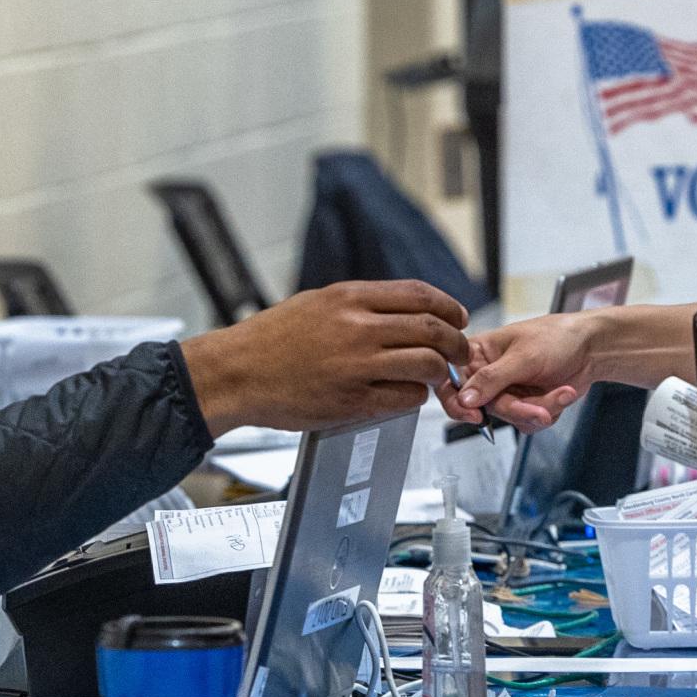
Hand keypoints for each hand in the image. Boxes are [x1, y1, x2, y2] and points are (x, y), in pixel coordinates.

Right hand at [178, 281, 471, 432]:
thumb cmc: (270, 340)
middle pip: (432, 330)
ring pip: (426, 364)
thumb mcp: (317, 303)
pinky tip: (408, 394)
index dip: (448, 307)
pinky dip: (416, 396)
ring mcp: (356, 366)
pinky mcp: (352, 401)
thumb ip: (361, 306)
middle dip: (455, 343)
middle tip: (459, 352)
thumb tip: (404, 311)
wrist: (236, 373)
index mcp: (349, 298)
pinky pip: (405, 398)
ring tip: (436, 377)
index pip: (419, 295)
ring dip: (440, 372)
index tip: (457, 318)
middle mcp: (357, 328)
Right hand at [439, 312, 589, 429]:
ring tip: (561, 392)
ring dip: (540, 409)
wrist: (593, 348)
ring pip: (511, 418)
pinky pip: (528, 423)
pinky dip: (549, 411)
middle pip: (486, 407)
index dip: (457, 402)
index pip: (451, 381)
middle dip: (518, 408)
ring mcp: (508, 391)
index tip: (474, 414)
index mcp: (479, 352)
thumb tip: (465, 398)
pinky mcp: (526, 404)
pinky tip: (561, 393)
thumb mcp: (523, 356)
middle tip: (539, 409)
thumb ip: (492, 379)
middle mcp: (489, 374)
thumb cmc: (559, 336)